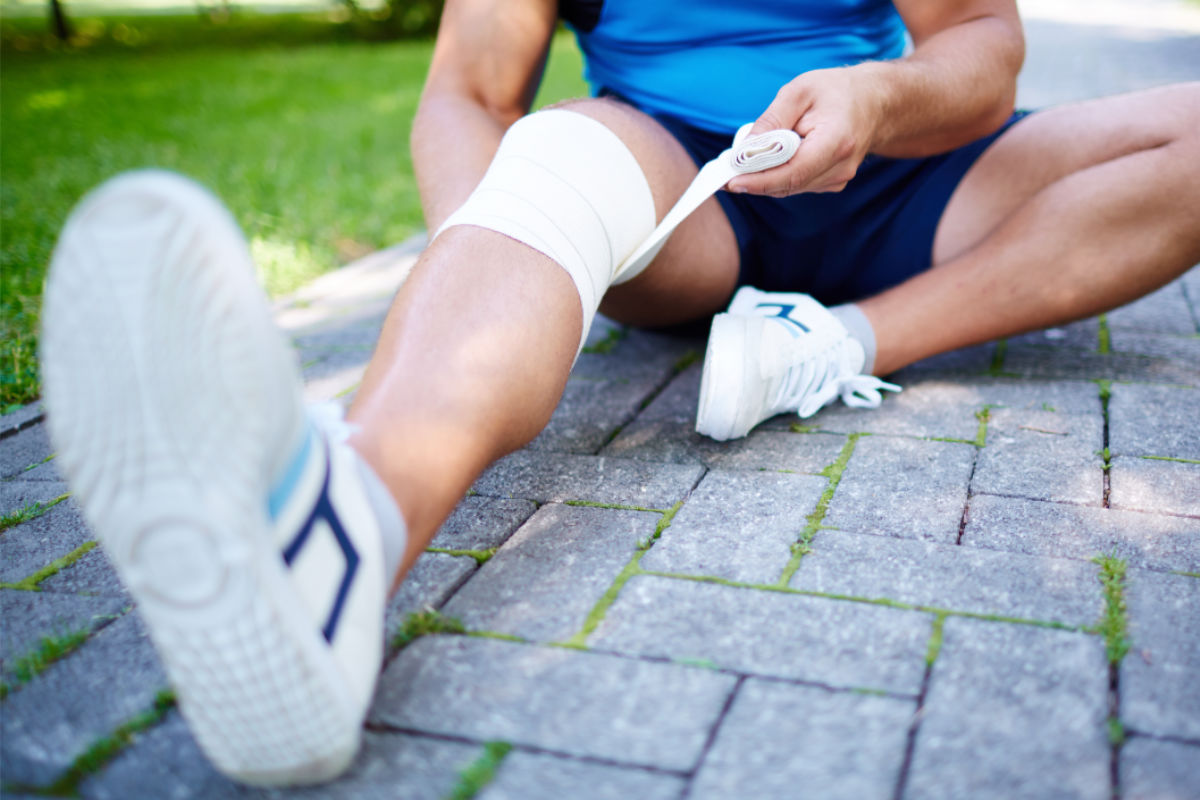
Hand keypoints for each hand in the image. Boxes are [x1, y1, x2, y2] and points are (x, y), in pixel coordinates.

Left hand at [726, 66, 886, 197]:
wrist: (874, 102)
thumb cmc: (836, 91)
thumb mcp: (800, 91)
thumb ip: (771, 120)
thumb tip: (744, 149)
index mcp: (836, 142)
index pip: (793, 173)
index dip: (760, 181)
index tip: (731, 181)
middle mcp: (840, 167)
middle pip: (787, 184)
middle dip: (754, 180)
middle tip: (724, 171)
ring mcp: (838, 179)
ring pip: (789, 186)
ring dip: (763, 177)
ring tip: (741, 162)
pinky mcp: (832, 182)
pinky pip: (796, 183)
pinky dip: (777, 176)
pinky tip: (766, 162)